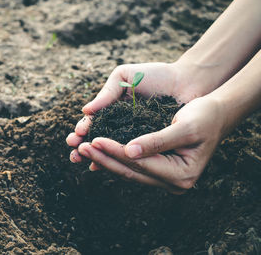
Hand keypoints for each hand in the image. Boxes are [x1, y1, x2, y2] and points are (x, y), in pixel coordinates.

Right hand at [66, 62, 203, 163]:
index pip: (93, 123)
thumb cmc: (156, 75)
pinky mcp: (150, 146)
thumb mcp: (125, 77)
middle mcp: (121, 126)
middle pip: (98, 140)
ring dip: (97, 158)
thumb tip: (85, 111)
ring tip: (84, 162)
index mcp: (112, 109)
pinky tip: (105, 167)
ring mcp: (135, 137)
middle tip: (74, 154)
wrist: (188, 80)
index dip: (83, 131)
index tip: (75, 137)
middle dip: (84, 148)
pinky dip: (118, 162)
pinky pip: (132, 156)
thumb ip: (106, 93)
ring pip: (112, 150)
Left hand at [76, 96, 225, 193]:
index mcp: (181, 175)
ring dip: (104, 159)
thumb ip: (157, 141)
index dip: (115, 151)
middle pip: (130, 171)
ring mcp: (164, 176)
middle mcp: (172, 181)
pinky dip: (114, 157)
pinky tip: (97, 150)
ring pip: (128, 170)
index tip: (93, 139)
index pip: (140, 164)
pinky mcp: (157, 167)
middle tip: (79, 147)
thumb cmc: (205, 117)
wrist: (216, 113)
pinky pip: (131, 165)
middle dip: (103, 158)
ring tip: (82, 149)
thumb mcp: (184, 127)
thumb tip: (128, 151)